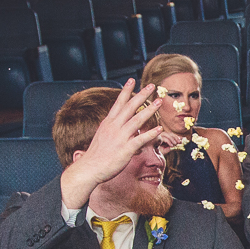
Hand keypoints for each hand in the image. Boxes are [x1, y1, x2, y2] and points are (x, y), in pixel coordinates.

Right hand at [60, 82, 164, 205]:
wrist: (89, 168)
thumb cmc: (97, 155)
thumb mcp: (105, 138)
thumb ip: (118, 133)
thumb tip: (133, 134)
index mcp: (108, 123)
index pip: (118, 103)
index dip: (126, 91)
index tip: (132, 80)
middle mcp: (114, 127)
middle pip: (129, 107)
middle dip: (141, 95)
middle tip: (152, 85)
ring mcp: (120, 137)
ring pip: (137, 120)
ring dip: (149, 110)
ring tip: (159, 101)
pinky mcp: (125, 149)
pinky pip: (140, 139)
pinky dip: (150, 134)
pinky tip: (159, 129)